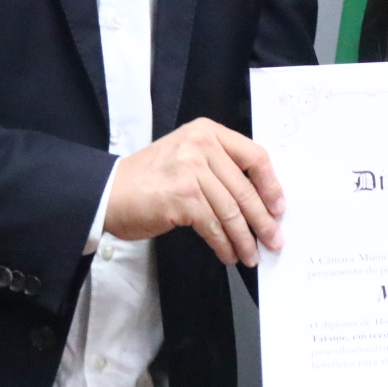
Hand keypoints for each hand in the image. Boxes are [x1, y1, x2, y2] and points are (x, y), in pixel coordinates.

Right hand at [103, 118, 284, 266]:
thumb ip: (219, 168)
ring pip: (232, 210)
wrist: (109, 192)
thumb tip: (257, 201)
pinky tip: (229, 254)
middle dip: (263, 219)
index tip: (278, 207)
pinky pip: (214, 225)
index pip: (254, 156)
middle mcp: (201, 145)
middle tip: (274, 239)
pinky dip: (224, 244)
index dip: (271, 185)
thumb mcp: (187, 157)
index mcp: (207, 131)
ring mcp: (192, 170)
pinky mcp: (183, 196)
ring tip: (252, 254)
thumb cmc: (148, 179)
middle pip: (245, 187)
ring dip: (245, 238)